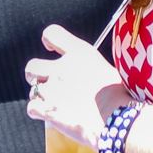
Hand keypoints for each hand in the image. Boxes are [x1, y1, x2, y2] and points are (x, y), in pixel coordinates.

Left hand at [24, 24, 132, 149]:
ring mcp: (52, 89)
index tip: (50, 48)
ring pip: (32, 90)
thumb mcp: (106, 70)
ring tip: (56, 104)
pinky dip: (38, 112)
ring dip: (40, 96)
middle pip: (32, 66)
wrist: (117, 118)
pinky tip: (50, 116)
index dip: (48, 40)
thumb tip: (84, 75)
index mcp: (78, 53)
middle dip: (35, 75)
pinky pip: (31, 108)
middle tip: (46, 83)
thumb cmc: (120, 96)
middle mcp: (61, 68)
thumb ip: (88, 67)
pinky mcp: (48, 110)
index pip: (52, 33)